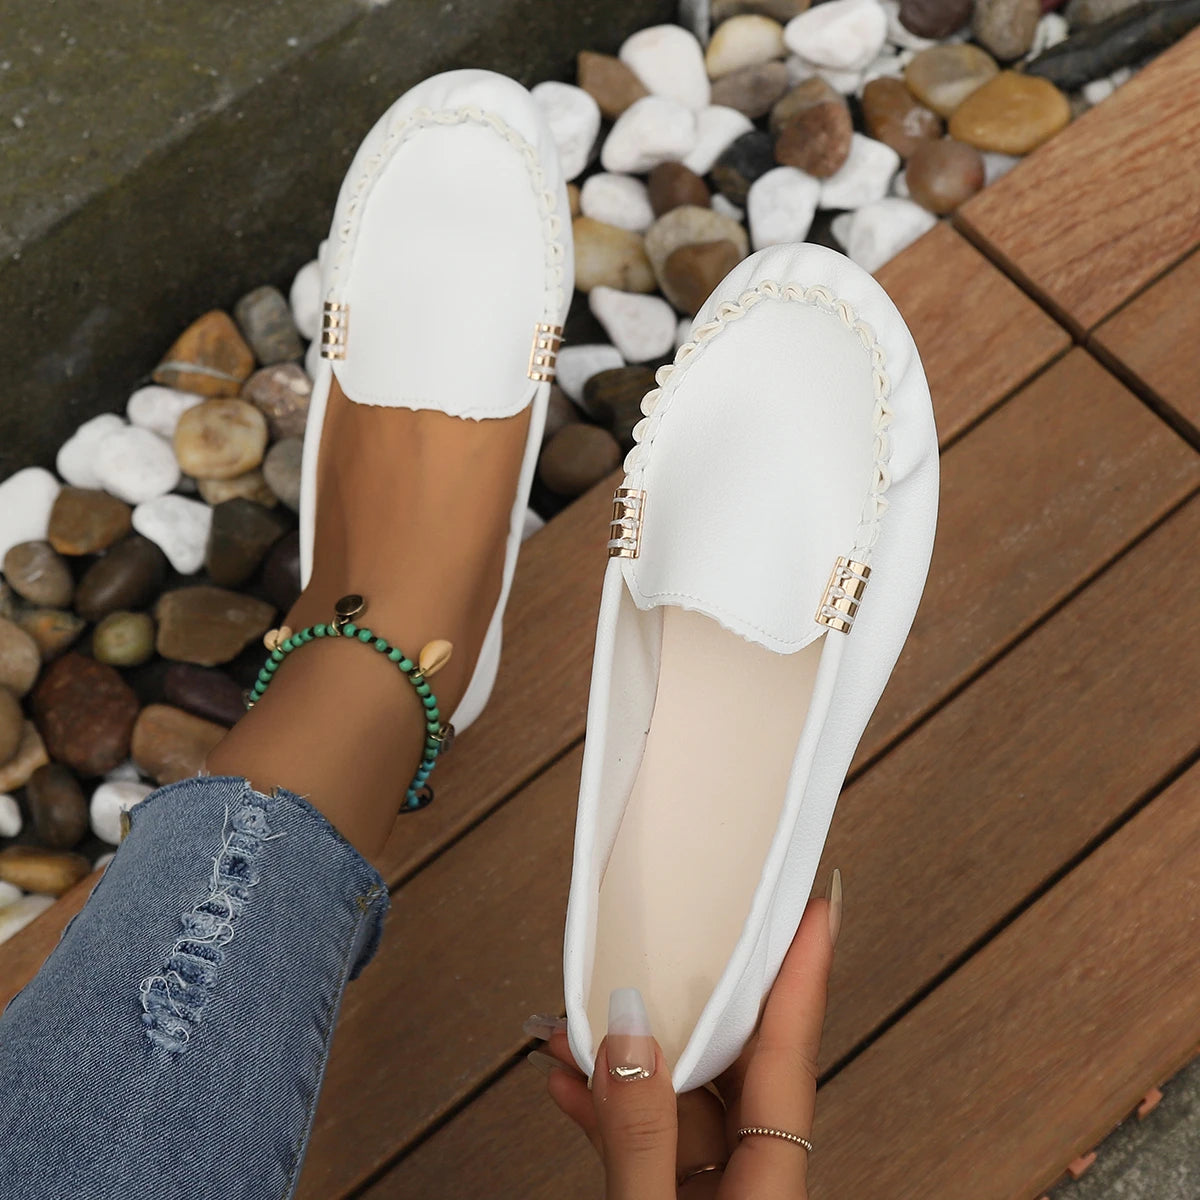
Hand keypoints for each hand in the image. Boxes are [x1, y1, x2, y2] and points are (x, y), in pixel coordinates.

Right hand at [527, 870, 840, 1198]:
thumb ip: (640, 1134)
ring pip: (682, 1098)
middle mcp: (753, 1183)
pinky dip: (610, 1108)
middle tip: (671, 939)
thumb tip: (627, 1038)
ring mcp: (715, 1197)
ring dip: (629, 1058)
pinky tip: (571, 1080)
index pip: (792, 1057)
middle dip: (686, 1002)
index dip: (805, 975)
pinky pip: (649, 1140)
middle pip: (736, 1064)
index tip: (816, 908)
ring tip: (579, 1021)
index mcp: (772, 1187)